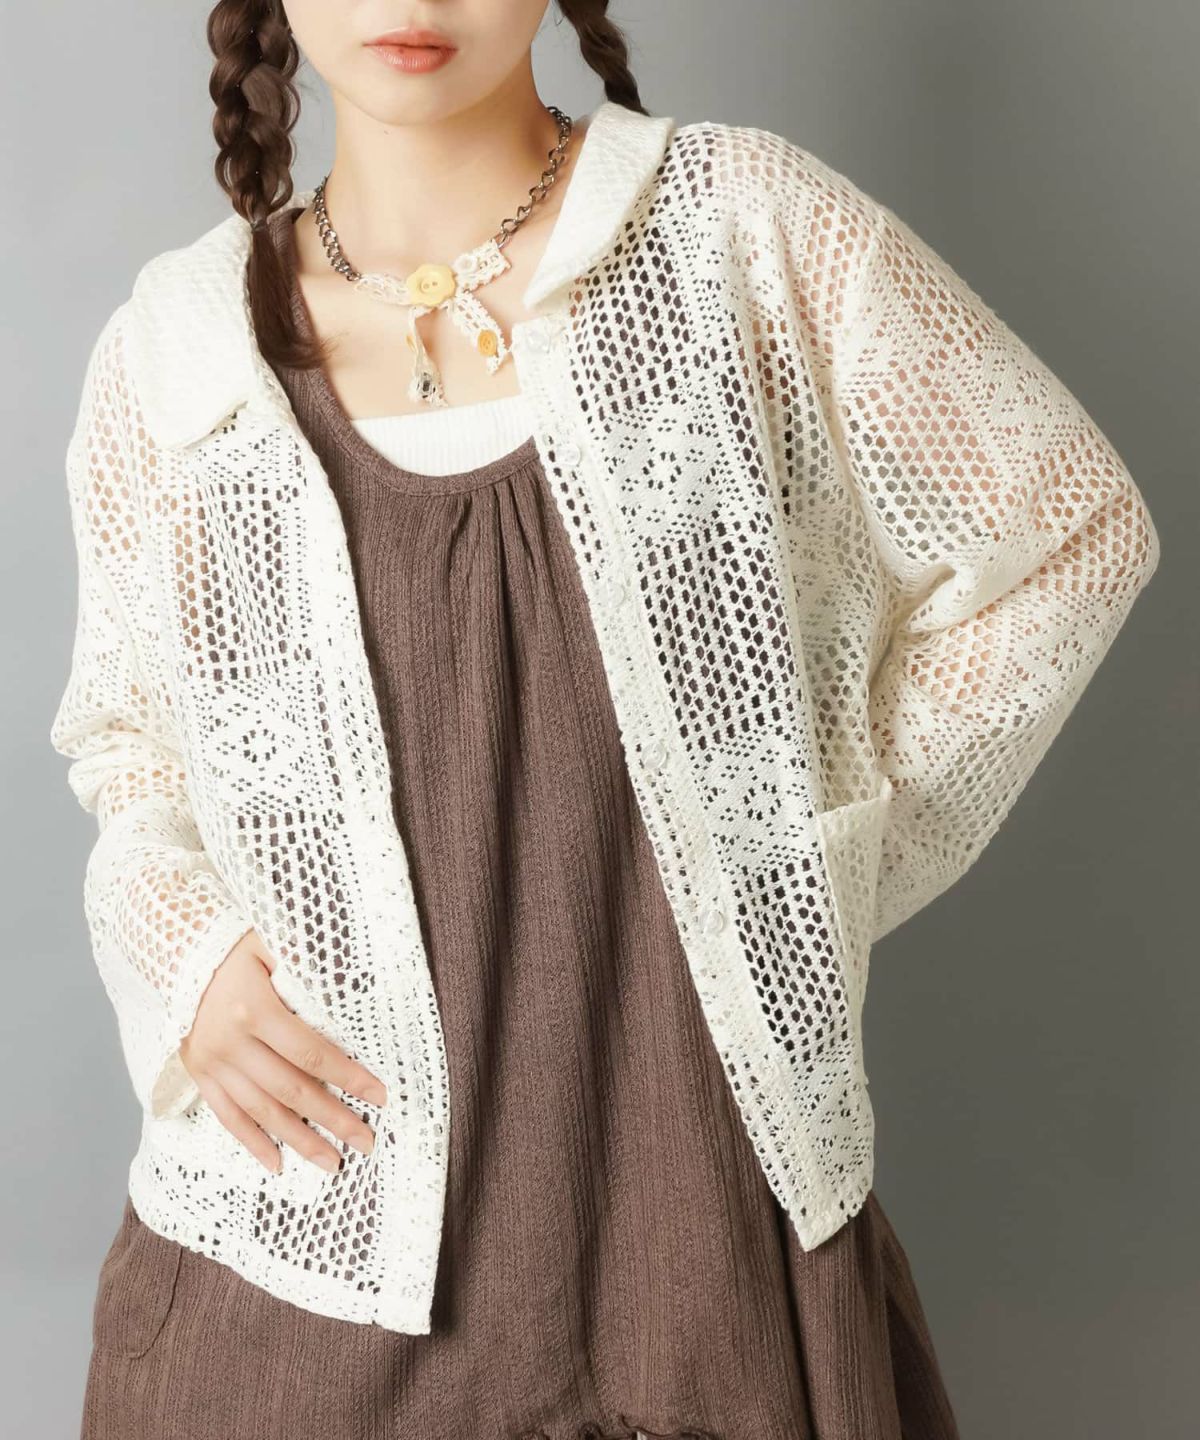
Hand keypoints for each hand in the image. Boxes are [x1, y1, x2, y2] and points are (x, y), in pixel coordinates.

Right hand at [179, 928, 387, 1175]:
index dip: (347, 1077)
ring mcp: (213, 1063)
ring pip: (261, 1111)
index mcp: (255, 1010)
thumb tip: (353, 989)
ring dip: (299, 1141)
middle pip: (291, 1090)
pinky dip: (252, 1142)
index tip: (379, 1096)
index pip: (311, 1053)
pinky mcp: (199, 1074)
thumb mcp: (272, 944)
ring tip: (332, 1162)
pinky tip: (277, 1164)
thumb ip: (307, 970)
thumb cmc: (234, 946)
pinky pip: (227, 1115)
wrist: (174, 951)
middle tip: (366, 1142)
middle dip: (332, 1119)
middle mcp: (232, 1042)